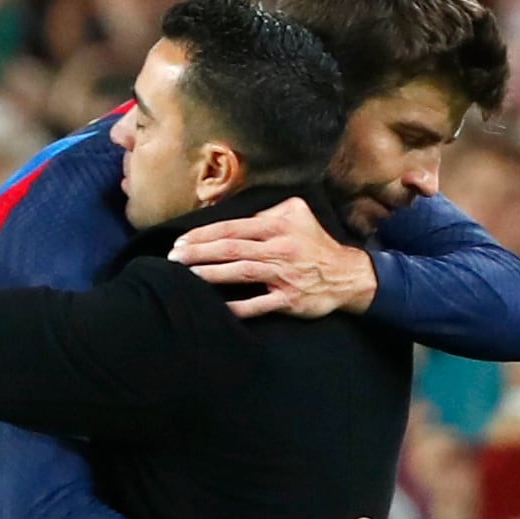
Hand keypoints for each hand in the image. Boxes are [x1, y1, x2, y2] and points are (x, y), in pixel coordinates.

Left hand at [168, 197, 377, 319]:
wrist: (346, 274)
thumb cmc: (316, 244)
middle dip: (198, 253)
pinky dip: (237, 306)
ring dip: (210, 274)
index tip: (181, 241)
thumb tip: (237, 212)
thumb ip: (268, 211)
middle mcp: (279, 249)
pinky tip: (217, 307)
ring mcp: (284, 275)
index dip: (203, 235)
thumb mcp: (298, 214)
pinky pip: (259, 304)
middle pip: (231, 249)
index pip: (232, 228)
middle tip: (173, 258)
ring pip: (240, 272)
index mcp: (278, 226)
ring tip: (186, 275)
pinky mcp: (290, 299)